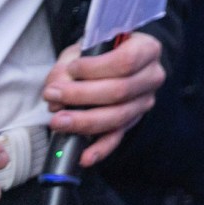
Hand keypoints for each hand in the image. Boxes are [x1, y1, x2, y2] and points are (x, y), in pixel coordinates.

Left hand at [42, 32, 164, 165]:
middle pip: (120, 91)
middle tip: (52, 94)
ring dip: (84, 121)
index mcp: (147, 50)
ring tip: (57, 121)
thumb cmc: (102, 52)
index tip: (71, 68)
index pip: (126, 61)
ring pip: (117, 116)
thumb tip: (56, 91)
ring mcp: (143, 102)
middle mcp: (152, 77)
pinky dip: (100, 149)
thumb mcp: (86, 47)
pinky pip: (117, 138)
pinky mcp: (132, 122)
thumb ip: (69, 65)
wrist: (118, 61)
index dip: (95, 68)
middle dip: (81, 95)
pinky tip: (85, 157)